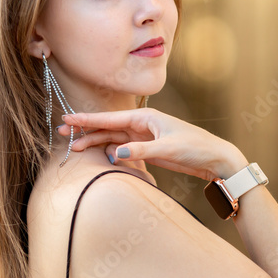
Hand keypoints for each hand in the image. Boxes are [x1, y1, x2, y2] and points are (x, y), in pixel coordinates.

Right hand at [58, 108, 248, 181]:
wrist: (215, 159)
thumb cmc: (196, 147)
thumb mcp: (168, 148)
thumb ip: (140, 151)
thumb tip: (114, 153)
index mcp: (146, 117)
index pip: (110, 117)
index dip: (87, 119)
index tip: (67, 118)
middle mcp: (142, 125)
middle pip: (107, 126)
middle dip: (85, 129)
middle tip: (61, 132)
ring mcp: (144, 137)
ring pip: (112, 138)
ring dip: (94, 141)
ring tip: (74, 147)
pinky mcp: (148, 150)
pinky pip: (123, 149)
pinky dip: (109, 151)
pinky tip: (98, 155)